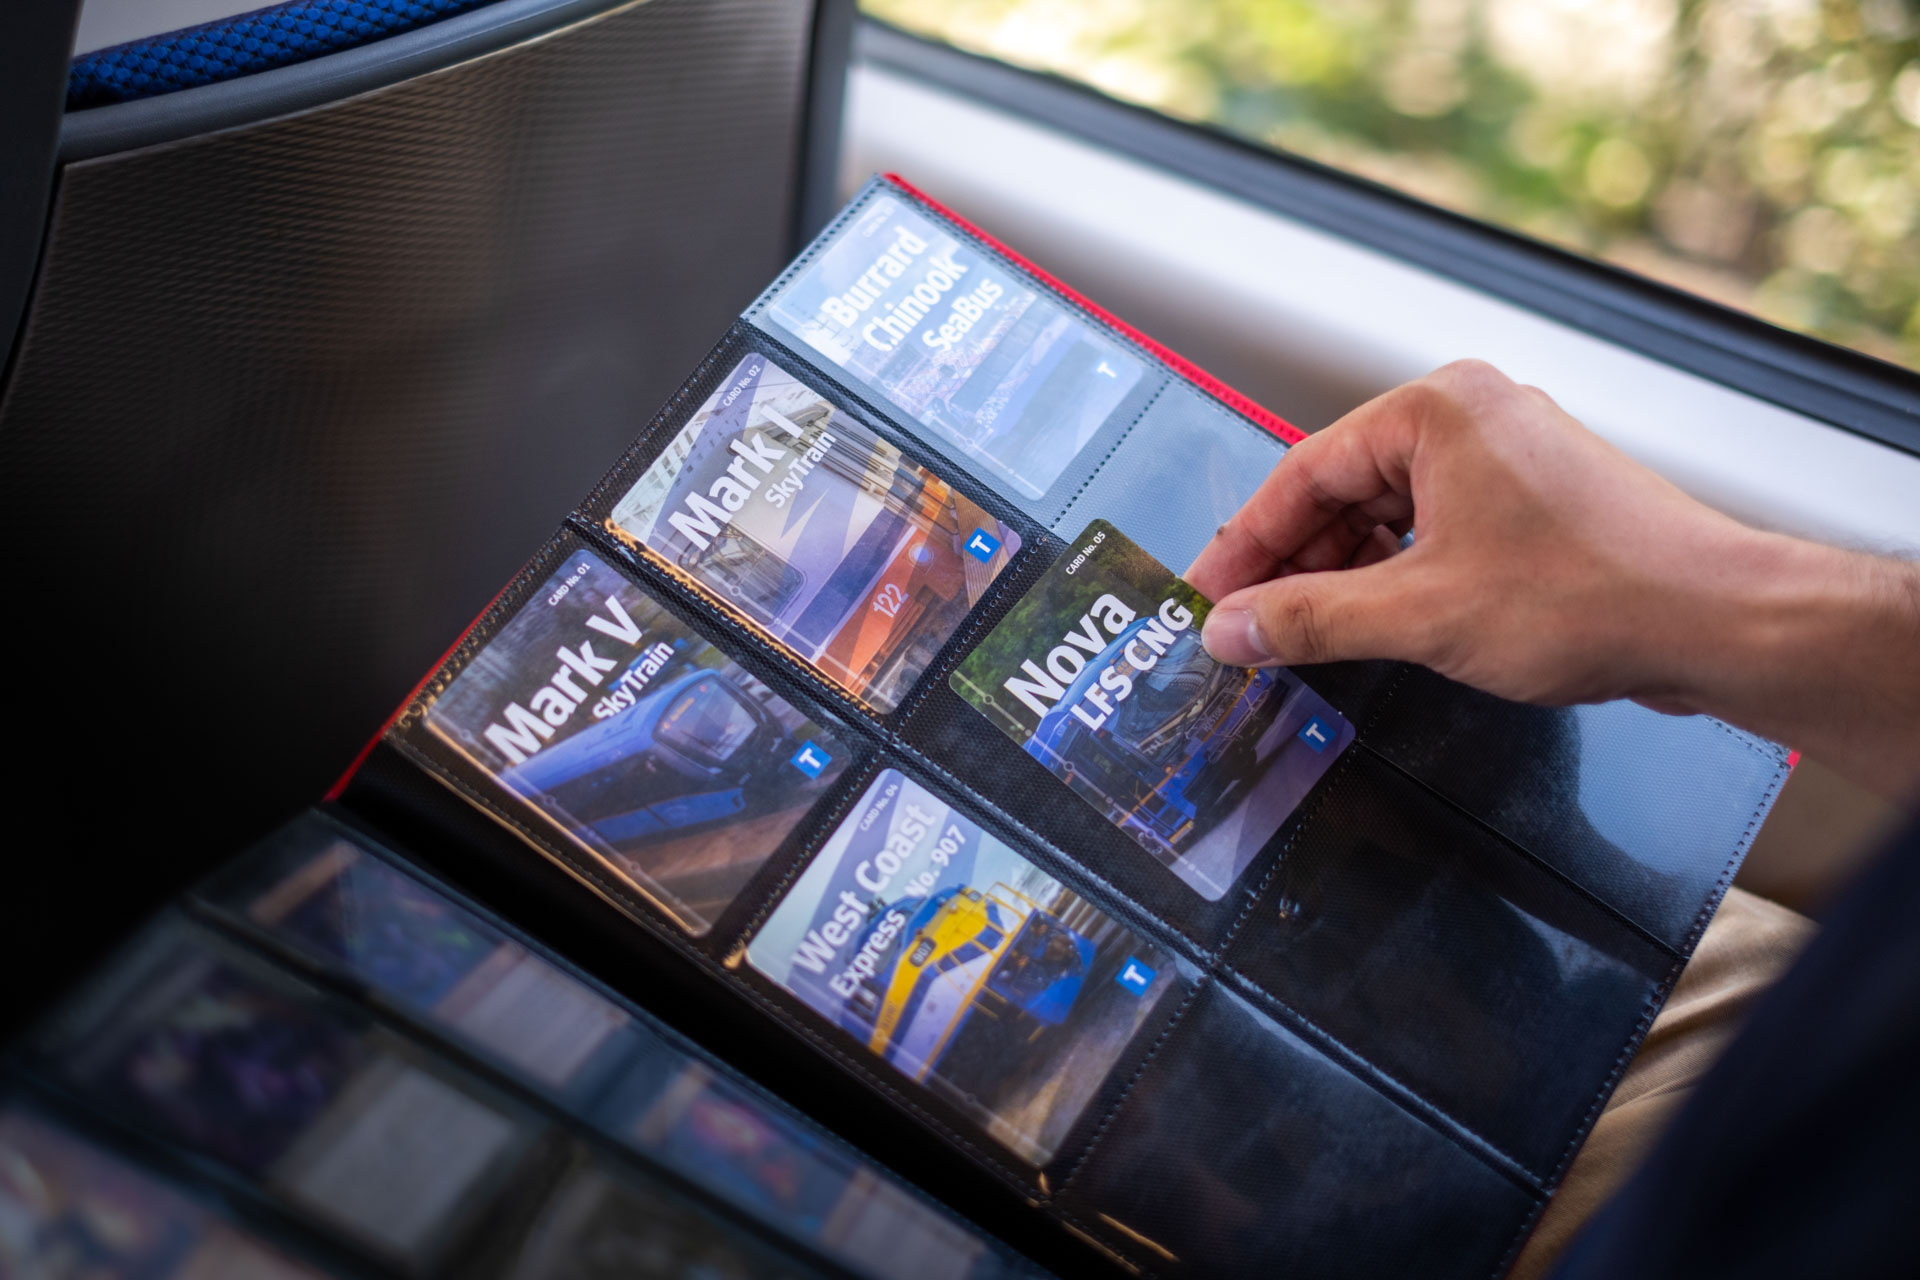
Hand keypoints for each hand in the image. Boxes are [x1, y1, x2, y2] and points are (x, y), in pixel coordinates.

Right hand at [1187, 360, 1919, 800]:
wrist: (1716, 622)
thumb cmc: (1589, 596)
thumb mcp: (1419, 615)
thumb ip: (1308, 619)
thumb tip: (1230, 629)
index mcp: (1438, 412)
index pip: (1303, 472)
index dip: (1244, 542)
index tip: (1206, 594)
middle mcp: (1470, 419)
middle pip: (1342, 490)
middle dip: (1291, 564)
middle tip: (1243, 626)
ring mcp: (1506, 459)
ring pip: (1387, 515)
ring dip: (1340, 576)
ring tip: (1296, 637)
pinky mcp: (1532, 504)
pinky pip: (1433, 532)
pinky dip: (1393, 577)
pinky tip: (1366, 626)